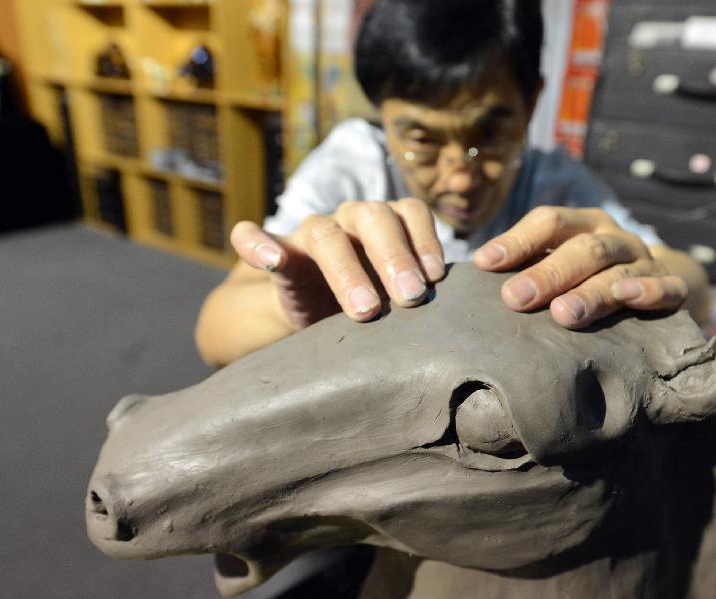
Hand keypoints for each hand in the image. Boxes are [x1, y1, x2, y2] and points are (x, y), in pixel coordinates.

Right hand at [231, 198, 444, 328]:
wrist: (318, 317)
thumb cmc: (375, 303)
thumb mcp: (399, 294)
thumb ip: (421, 288)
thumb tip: (462, 309)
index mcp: (387, 222)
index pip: (409, 212)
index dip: (425, 240)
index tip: (436, 278)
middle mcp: (350, 219)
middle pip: (372, 219)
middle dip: (394, 256)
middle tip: (412, 297)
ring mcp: (310, 234)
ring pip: (326, 235)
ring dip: (347, 270)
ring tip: (366, 310)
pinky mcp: (276, 255)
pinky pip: (252, 238)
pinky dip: (256, 243)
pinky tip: (269, 260)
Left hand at [472, 206, 687, 328]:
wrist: (659, 282)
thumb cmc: (589, 275)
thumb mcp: (558, 261)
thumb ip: (525, 267)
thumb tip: (472, 279)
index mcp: (582, 224)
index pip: (548, 221)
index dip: (516, 241)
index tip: (484, 263)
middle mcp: (613, 238)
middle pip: (581, 249)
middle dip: (546, 274)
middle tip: (514, 299)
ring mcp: (644, 261)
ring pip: (616, 272)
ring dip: (588, 293)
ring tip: (562, 315)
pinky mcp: (671, 287)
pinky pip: (664, 288)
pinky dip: (647, 292)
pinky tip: (626, 298)